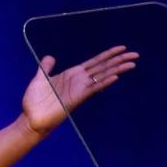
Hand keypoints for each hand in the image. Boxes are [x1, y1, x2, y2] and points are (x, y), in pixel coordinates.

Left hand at [21, 45, 137, 135]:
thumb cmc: (35, 101)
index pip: (94, 62)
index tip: (121, 48)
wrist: (31, 118)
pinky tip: (115, 78)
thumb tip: (50, 57)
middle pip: (103, 67)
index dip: (108, 55)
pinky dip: (103, 83)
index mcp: (72, 75)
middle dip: (119, 60)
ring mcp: (79, 90)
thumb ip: (46, 68)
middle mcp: (79, 81)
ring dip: (117, 70)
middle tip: (135, 54)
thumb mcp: (40, 79)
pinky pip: (93, 89)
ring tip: (131, 63)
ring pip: (102, 77)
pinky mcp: (77, 99)